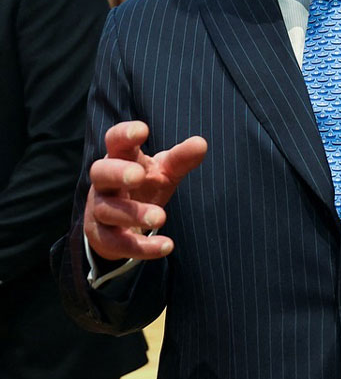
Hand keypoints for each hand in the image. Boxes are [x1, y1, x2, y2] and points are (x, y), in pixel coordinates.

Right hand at [84, 121, 206, 260]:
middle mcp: (104, 182)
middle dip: (118, 173)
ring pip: (108, 210)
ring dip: (133, 214)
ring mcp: (99, 209)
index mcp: (119, 157)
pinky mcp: (102, 237)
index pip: (115, 140)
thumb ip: (181, 158)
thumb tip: (202, 144)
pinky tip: (166, 246)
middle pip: (101, 172)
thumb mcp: (164, 170)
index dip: (125, 134)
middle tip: (138, 175)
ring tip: (161, 217)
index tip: (142, 130)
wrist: (121, 224)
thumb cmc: (144, 185)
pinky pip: (117, 243)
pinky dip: (141, 247)